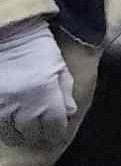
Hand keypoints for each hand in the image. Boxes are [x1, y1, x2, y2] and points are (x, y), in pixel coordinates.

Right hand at [0, 16, 73, 150]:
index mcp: (45, 93)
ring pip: (10, 131)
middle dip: (37, 133)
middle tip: (39, 132)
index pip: (53, 126)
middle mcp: (22, 102)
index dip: (56, 132)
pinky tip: (7, 121)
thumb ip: (65, 92)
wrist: (10, 32)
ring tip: (22, 130)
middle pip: (31, 132)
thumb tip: (69, 113)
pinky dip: (2, 125)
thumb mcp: (59, 67)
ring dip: (18, 133)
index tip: (56, 133)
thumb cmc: (38, 47)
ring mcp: (1, 103)